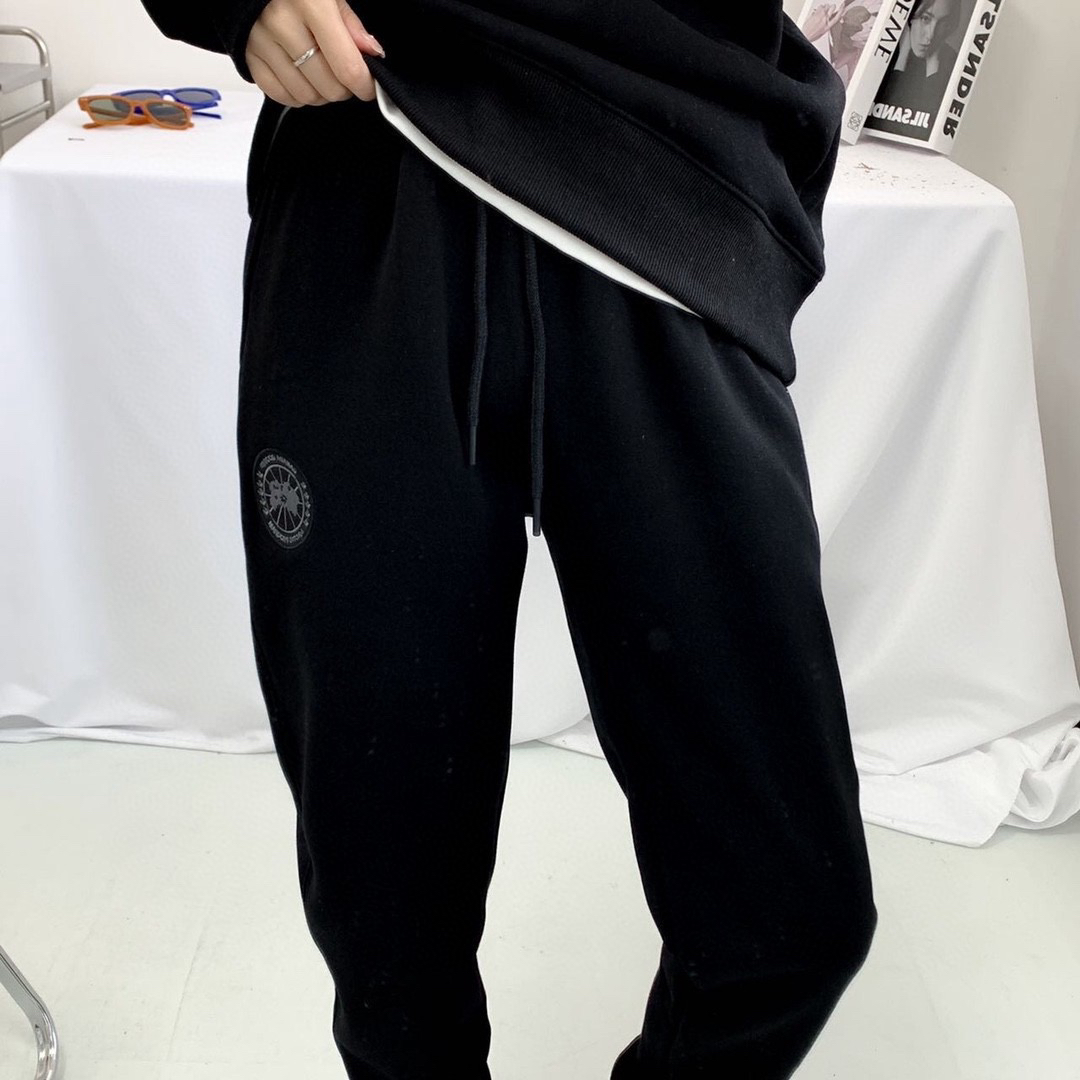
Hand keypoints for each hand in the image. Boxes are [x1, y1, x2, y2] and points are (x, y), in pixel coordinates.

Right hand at [244, 0, 385, 106]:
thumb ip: (351, 24)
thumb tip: (373, 54)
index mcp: (310, 4)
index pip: (346, 67)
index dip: (364, 85)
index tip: (367, 87)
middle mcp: (283, 24)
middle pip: (328, 87)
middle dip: (343, 89)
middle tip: (342, 75)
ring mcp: (261, 41)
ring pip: (305, 96)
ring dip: (320, 94)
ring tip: (321, 73)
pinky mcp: (247, 54)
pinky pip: (279, 94)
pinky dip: (295, 94)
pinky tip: (301, 78)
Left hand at [802, 2, 844, 42]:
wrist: (805, 35)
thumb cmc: (813, 35)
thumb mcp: (823, 31)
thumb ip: (828, 24)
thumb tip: (831, 19)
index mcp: (828, 26)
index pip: (837, 16)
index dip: (841, 10)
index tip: (843, 6)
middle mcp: (825, 19)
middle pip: (833, 7)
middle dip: (832, 7)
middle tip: (830, 9)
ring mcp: (820, 15)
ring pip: (826, 5)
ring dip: (826, 7)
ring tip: (822, 12)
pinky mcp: (815, 13)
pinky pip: (820, 6)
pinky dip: (820, 7)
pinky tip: (818, 11)